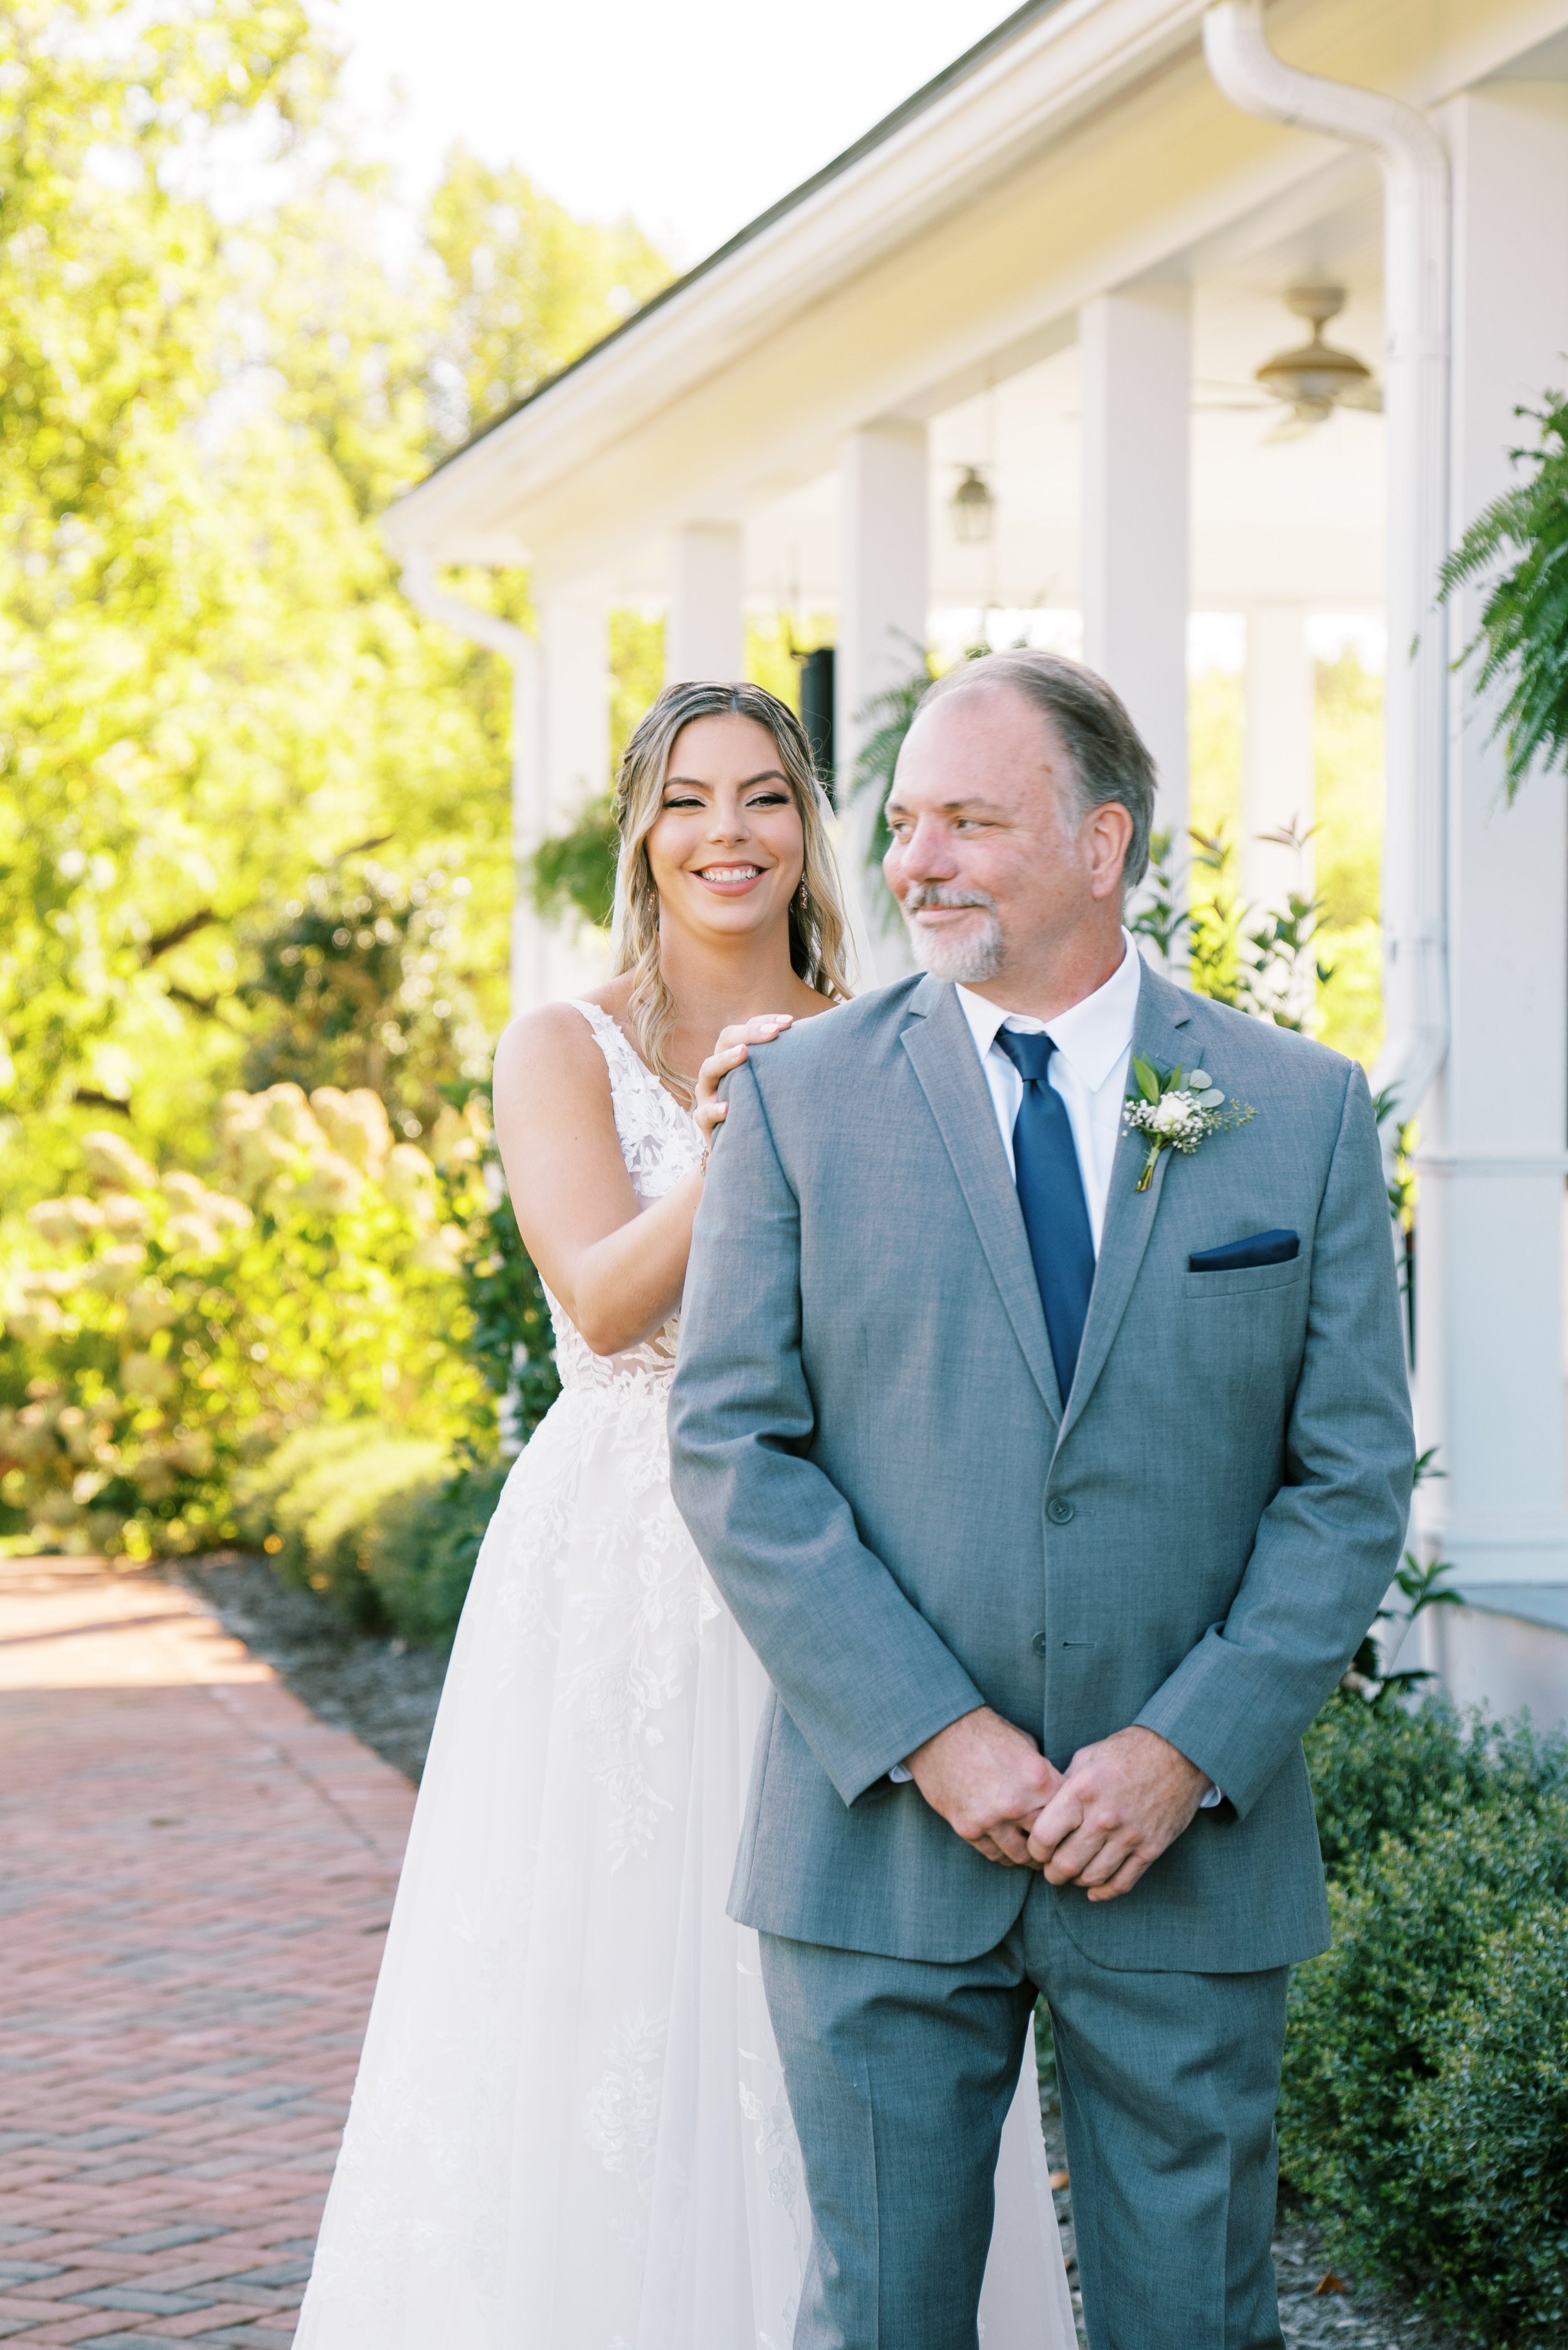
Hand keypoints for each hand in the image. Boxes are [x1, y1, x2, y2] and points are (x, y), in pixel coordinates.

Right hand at [694, 1016, 793, 1154]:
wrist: (746, 1151)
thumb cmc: (765, 1111)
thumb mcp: (773, 1086)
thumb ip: (785, 1066)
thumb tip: (820, 1040)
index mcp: (734, 1057)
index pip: (746, 1030)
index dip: (764, 1022)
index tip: (789, 1023)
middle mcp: (719, 1070)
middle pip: (725, 1040)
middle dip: (749, 1033)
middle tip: (773, 1034)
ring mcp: (708, 1094)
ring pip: (708, 1068)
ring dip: (726, 1059)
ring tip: (743, 1053)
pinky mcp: (704, 1122)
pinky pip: (704, 1114)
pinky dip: (715, 1110)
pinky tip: (728, 1109)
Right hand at [905, 1706, 1062, 1866]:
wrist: (941, 1731)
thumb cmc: (988, 1733)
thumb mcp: (1027, 1746)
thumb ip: (1044, 1776)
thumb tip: (1060, 1799)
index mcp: (1039, 1780)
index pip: (1069, 1816)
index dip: (1072, 1822)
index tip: (1070, 1828)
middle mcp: (1018, 1804)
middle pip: (1048, 1841)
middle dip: (1054, 1846)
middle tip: (1055, 1850)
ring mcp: (991, 1820)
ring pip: (1021, 1855)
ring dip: (1028, 1856)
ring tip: (1033, 1854)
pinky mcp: (968, 1829)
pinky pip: (994, 1855)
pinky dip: (1004, 1855)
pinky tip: (1008, 1849)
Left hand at [1025, 1726, 1207, 1900]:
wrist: (1178, 1753)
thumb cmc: (1127, 1752)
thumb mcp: (1087, 1758)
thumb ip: (1065, 1787)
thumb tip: (1044, 1813)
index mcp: (1083, 1791)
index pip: (1044, 1837)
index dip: (1035, 1850)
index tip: (1037, 1850)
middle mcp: (1104, 1817)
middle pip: (1066, 1864)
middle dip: (1052, 1873)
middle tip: (1051, 1870)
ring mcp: (1130, 1836)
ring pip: (1093, 1878)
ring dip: (1077, 1882)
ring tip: (1072, 1875)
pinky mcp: (1151, 1848)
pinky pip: (1123, 1883)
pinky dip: (1105, 1892)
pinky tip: (1094, 1890)